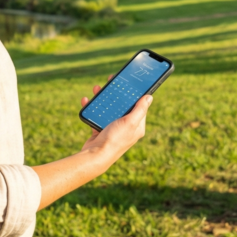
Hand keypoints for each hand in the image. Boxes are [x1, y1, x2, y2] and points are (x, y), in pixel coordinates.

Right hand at [31, 80, 153, 210]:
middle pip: (122, 105)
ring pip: (109, 108)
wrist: (95, 156)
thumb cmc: (114, 140)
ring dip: (103, 98)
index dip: (134, 93)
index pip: (139, 105)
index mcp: (137, 126)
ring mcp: (113, 128)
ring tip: (97, 88)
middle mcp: (126, 127)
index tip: (130, 82)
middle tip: (111, 81)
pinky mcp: (101, 130)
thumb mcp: (130, 122)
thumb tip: (150, 97)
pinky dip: (92, 107)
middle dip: (116, 93)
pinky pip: (97, 115)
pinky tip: (87, 100)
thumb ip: (140, 109)